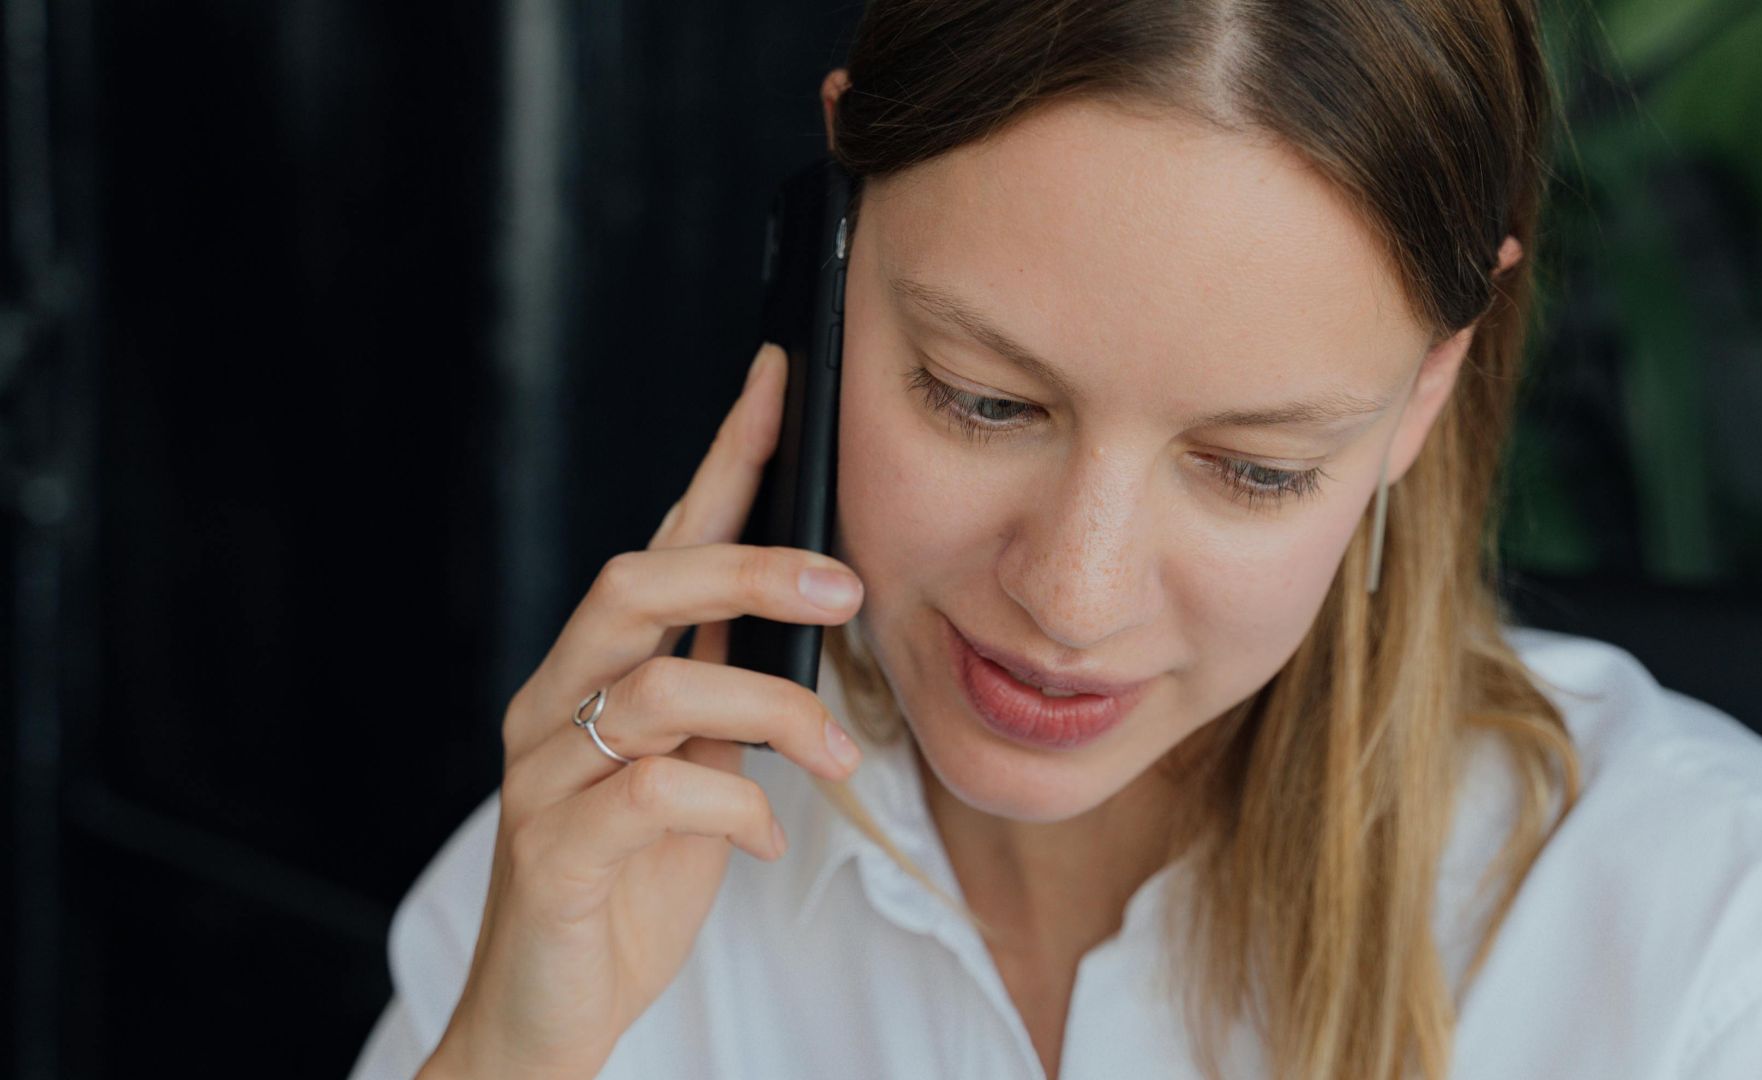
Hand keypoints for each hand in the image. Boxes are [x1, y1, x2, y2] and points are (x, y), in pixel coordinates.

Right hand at [421, 342, 864, 1079]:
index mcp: (596, 672)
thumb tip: (812, 613)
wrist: (548, 1008)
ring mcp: (546, 773)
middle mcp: (557, 702)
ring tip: (834, 758)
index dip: (720, 459)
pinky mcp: (556, 850)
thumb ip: (728, 691)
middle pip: (636, 585)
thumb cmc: (629, 880)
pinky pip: (657, 796)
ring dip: (773, 713)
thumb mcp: (696, 769)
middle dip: (749, 567)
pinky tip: (768, 832)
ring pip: (658, 688)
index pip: (661, 542)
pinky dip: (736, 807)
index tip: (779, 379)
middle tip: (847, 587)